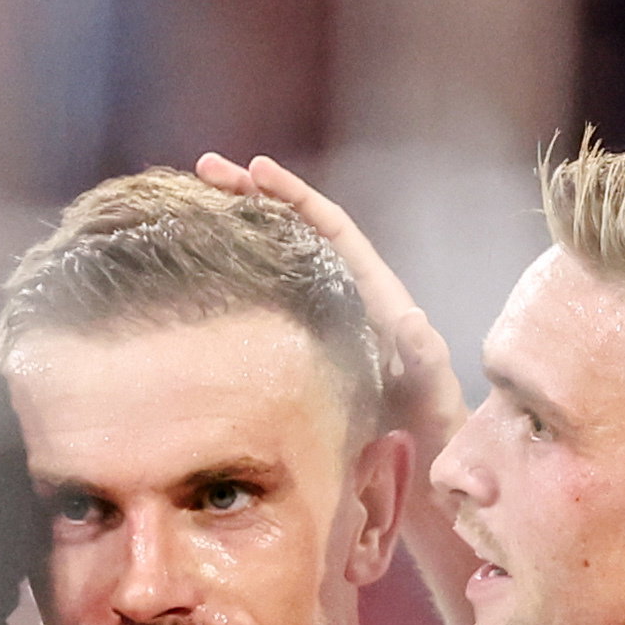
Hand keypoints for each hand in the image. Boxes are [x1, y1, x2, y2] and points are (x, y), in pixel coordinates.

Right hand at [196, 152, 466, 457]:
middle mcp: (345, 293)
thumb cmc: (432, 423)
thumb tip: (411, 318)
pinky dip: (235, 275)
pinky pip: (267, 297)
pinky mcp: (302, 343)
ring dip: (236, 228)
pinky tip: (199, 270)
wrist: (424, 454)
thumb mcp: (433, 390)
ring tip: (191, 202)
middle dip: (252, 195)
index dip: (294, 196)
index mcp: (374, 292)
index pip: (331, 228)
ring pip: (275, 257)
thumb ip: (425, 357)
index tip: (256, 170)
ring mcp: (321, 315)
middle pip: (295, 228)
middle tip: (205, 169)